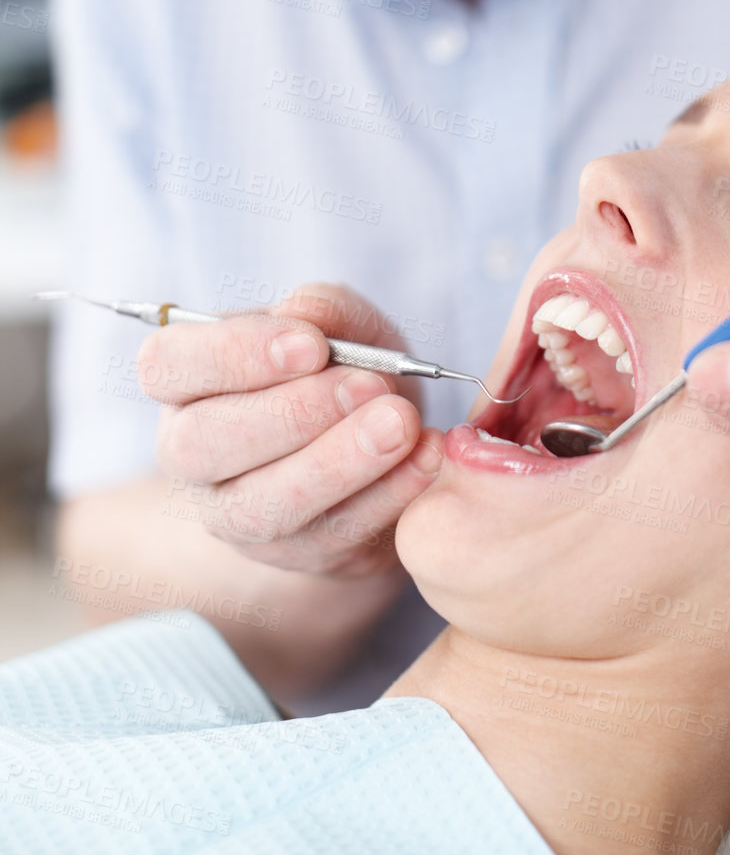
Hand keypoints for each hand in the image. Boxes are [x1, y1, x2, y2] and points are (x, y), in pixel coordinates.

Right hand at [139, 283, 442, 575]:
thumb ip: (328, 309)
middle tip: (366, 385)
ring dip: (338, 463)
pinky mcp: (297, 557)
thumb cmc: (345, 368)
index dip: (233, 354)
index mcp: (187, 382)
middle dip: (291, 413)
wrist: (382, 441)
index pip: (167, 365)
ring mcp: (236, 517)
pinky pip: (332, 536)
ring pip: (263, 505)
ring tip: (400, 425)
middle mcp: (192, 456)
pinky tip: (425, 457)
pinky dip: (387, 495)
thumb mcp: (345, 325)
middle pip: (203, 444)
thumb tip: (306, 310)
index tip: (311, 344)